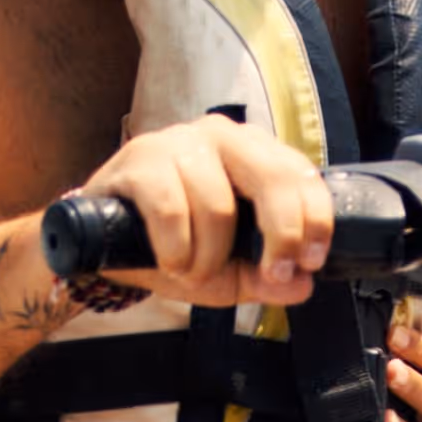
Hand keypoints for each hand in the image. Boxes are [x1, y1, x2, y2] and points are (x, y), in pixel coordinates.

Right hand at [79, 115, 331, 310]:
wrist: (107, 241)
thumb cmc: (176, 245)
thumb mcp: (229, 272)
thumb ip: (268, 279)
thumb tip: (302, 285)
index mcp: (254, 154)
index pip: (301, 174)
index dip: (315, 220)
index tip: (308, 263)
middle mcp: (222, 136)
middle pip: (271, 178)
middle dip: (280, 234)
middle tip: (269, 274)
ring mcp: (179, 141)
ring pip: (217, 206)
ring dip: (207, 257)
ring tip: (192, 271)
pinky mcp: (140, 159)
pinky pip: (171, 209)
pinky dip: (175, 249)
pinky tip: (170, 261)